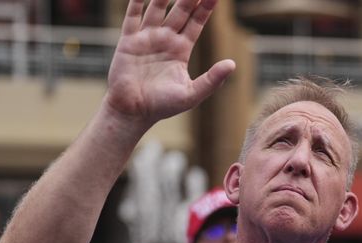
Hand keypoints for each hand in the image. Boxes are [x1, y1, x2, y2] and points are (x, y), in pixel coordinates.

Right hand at [104, 0, 235, 128]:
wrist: (133, 112)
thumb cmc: (163, 106)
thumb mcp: (192, 94)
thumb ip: (212, 80)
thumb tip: (232, 64)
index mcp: (181, 50)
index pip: (196, 22)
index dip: (205, 8)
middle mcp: (165, 40)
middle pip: (180, 10)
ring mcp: (147, 38)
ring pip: (157, 8)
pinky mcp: (128, 41)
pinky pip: (132, 16)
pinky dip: (136, 1)